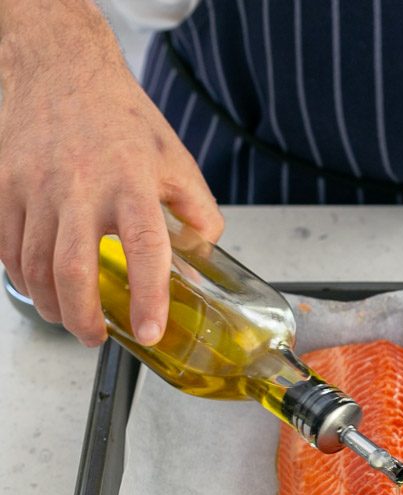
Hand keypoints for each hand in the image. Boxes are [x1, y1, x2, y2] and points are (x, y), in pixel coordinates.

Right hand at [0, 0, 222, 346]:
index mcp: (131, 181)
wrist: (61, 68)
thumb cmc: (120, 117)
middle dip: (84, 317)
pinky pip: (7, 247)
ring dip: (52, 305)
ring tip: (72, 321)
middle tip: (98, 337)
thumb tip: (203, 257)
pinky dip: (23, 278)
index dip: (148, 295)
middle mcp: (80, 186)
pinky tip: (41, 289)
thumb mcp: (175, 160)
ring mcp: (36, 187)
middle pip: (73, 269)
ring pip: (35, 266)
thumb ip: (198, 212)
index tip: (149, 331)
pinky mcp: (5, 186)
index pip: (144, 247)